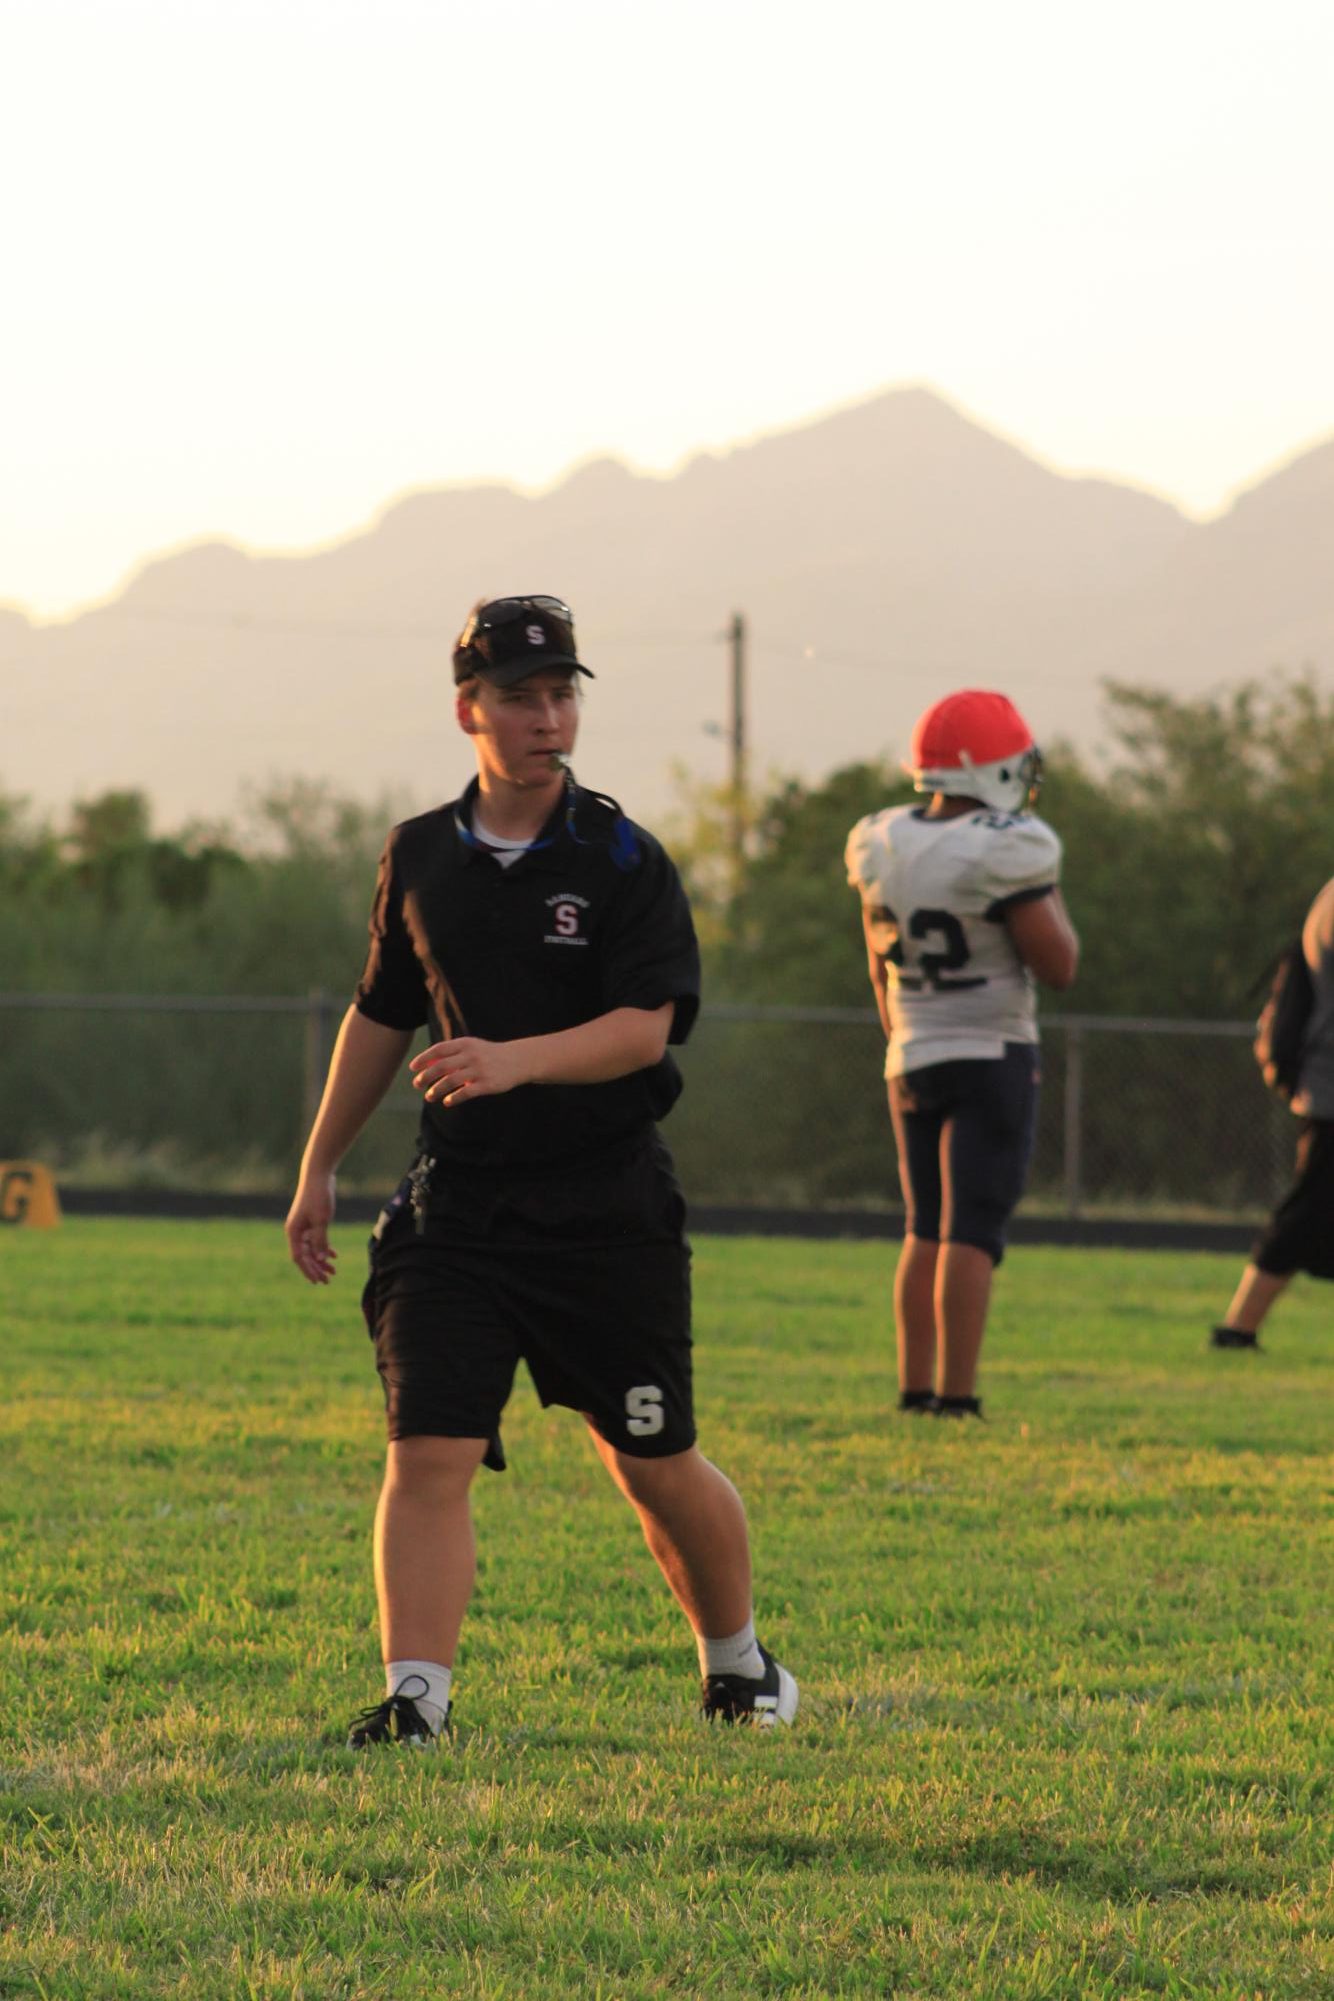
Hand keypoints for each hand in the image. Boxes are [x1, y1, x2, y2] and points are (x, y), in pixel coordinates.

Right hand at [285, 1171, 337, 1283]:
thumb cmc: (318, 1196)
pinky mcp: (311, 1221)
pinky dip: (324, 1248)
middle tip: (328, 1280)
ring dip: (321, 1260)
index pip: (299, 1258)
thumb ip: (320, 1240)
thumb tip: (320, 1259)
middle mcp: (296, 1231)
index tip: (318, 1281)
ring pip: (311, 1249)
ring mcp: (303, 1226)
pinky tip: (334, 1255)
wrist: (319, 1175)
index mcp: (293, 1232)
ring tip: (333, 1271)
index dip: (308, 1270)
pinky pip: (316, 1240)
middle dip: (316, 1268)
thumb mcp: (321, 1220)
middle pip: (305, 1255)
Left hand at [409, 1035, 529, 1104]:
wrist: (518, 1060)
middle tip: (417, 1084)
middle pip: (441, 1066)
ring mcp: (479, 1070)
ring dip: (436, 1090)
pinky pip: (466, 1092)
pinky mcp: (487, 1084)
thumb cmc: (489, 1055)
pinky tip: (447, 1102)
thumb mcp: (472, 1047)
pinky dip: (454, 1098)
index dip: (424, 1059)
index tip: (413, 1068)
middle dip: (426, 1076)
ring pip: (451, 1081)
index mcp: (465, 1044)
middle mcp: (471, 1055)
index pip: (439, 1049)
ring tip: (429, 1096)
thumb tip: (426, 1063)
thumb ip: (451, 1054)